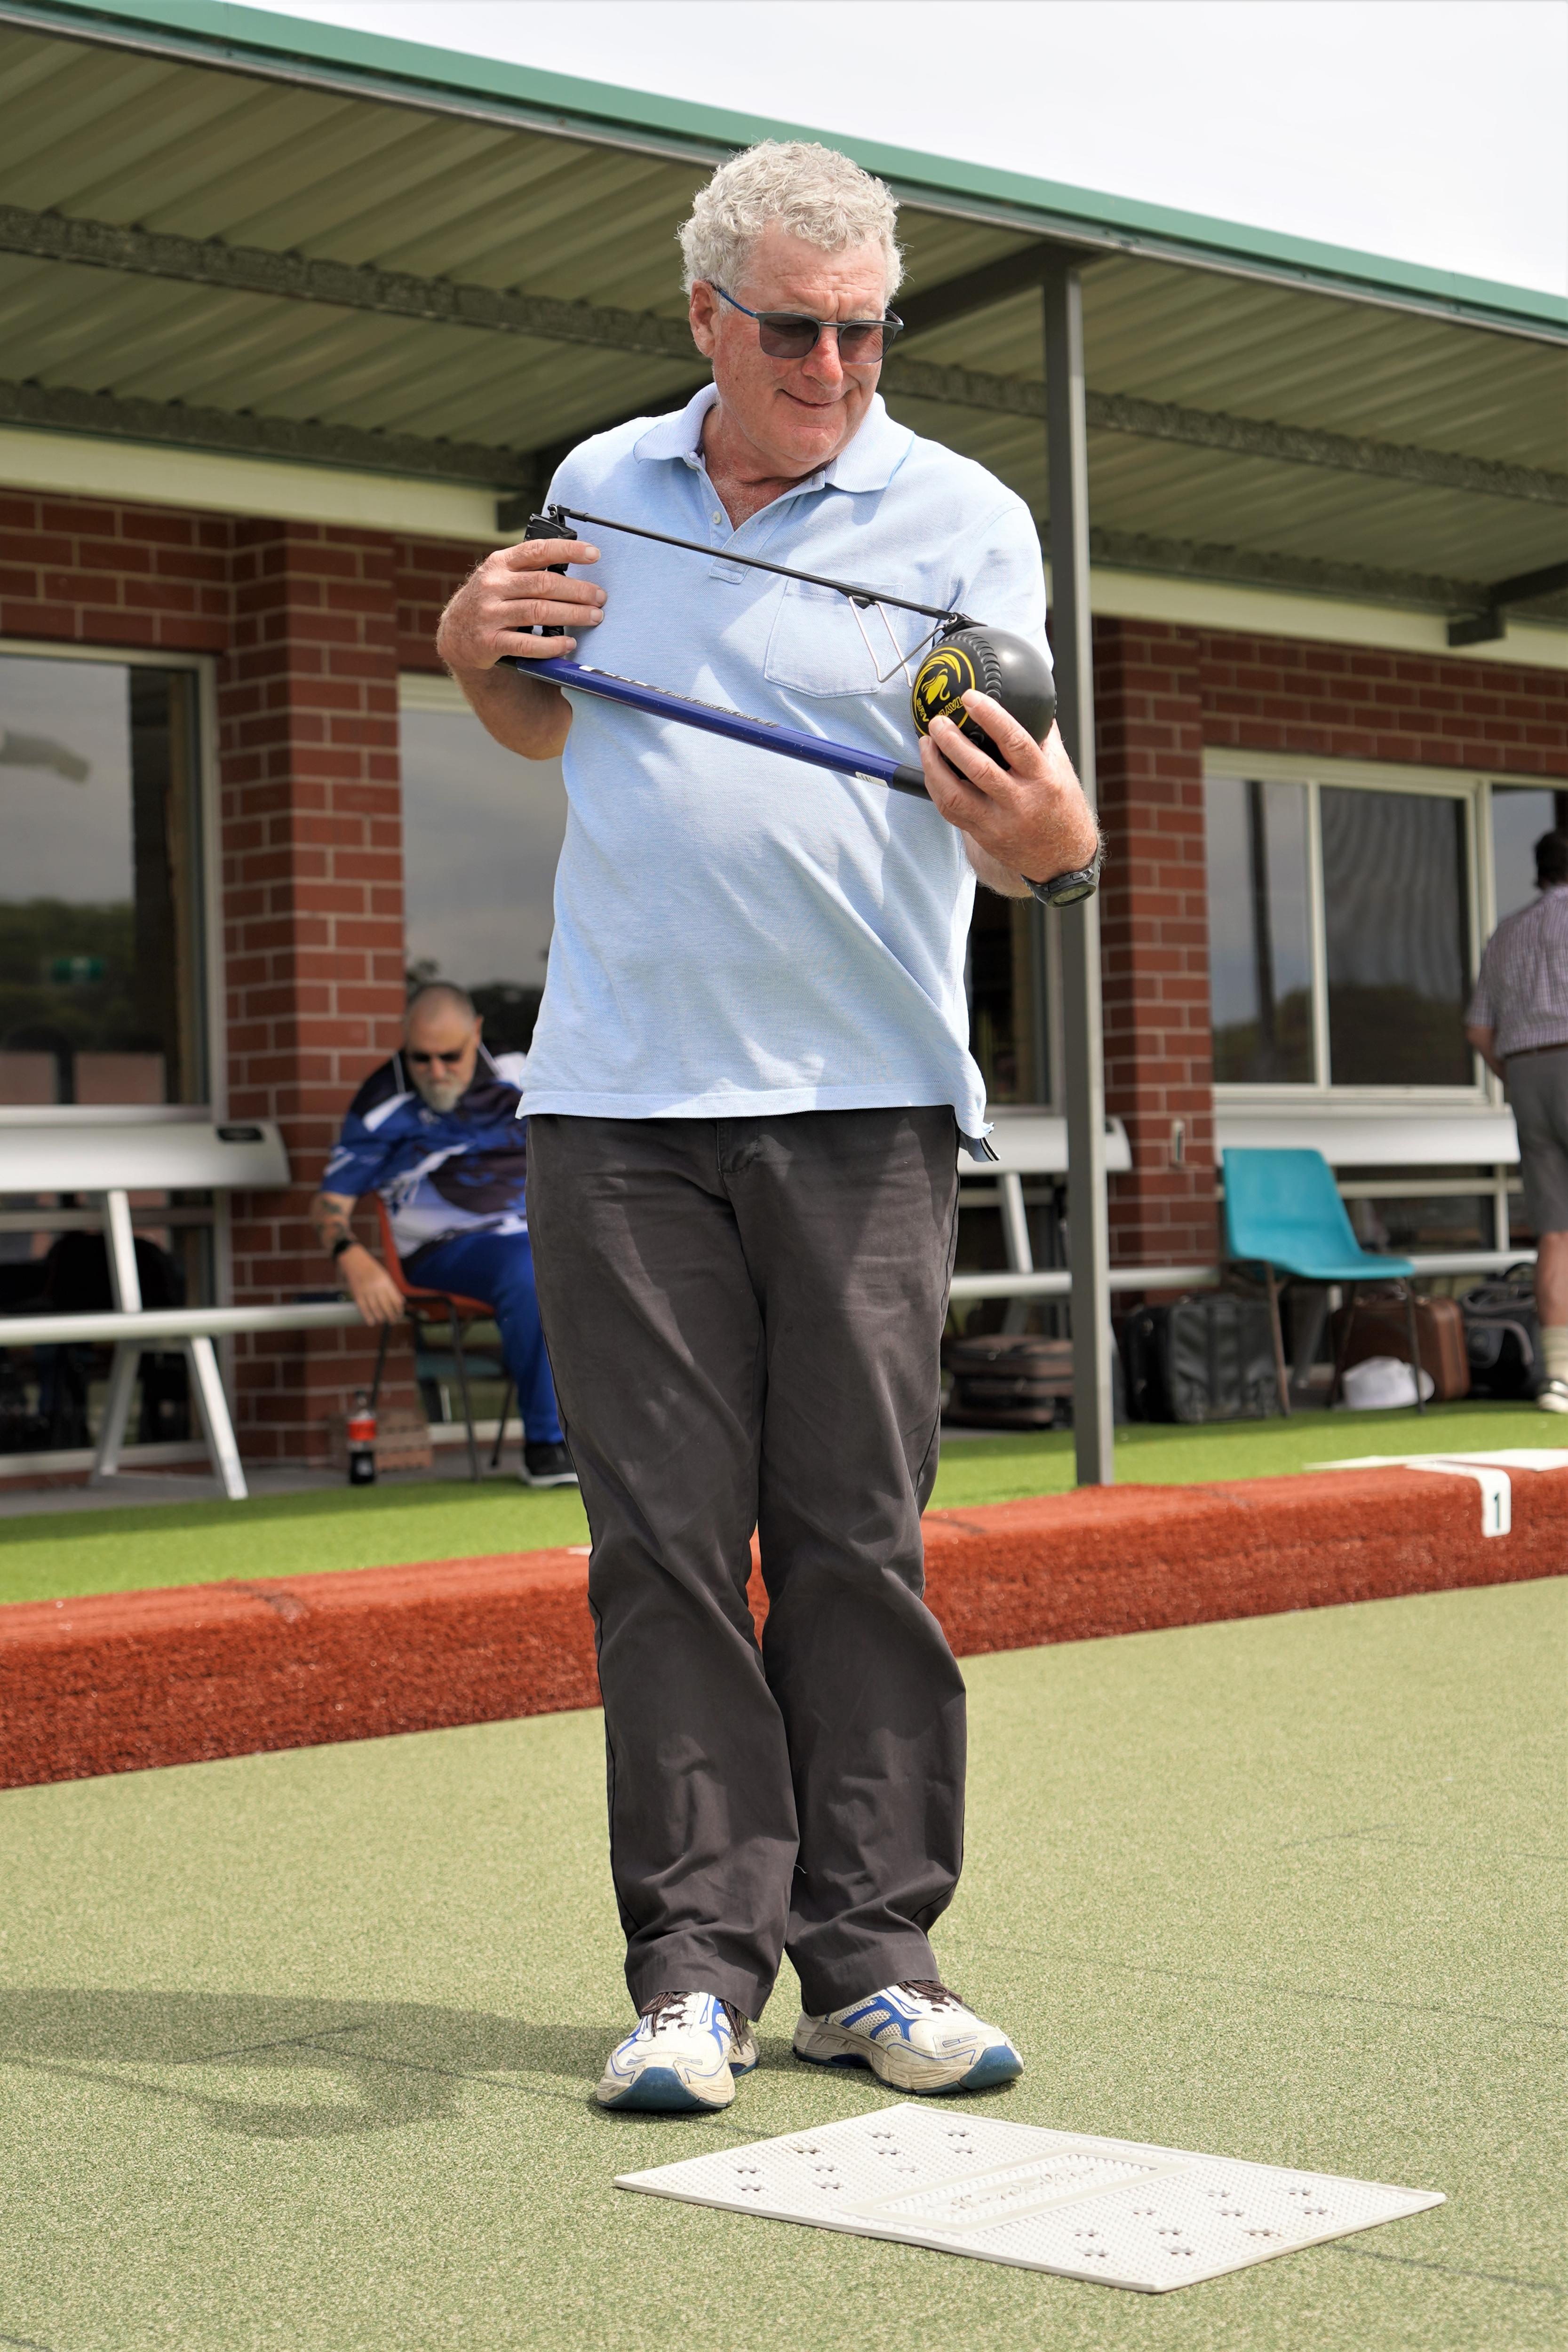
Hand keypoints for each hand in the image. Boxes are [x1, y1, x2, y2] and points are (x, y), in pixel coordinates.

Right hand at [341, 1245, 404, 1326]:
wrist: (354, 1259)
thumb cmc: (371, 1268)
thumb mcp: (385, 1275)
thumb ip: (392, 1289)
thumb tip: (401, 1302)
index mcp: (385, 1281)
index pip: (395, 1299)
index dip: (398, 1309)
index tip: (399, 1314)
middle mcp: (377, 1286)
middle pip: (386, 1305)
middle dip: (391, 1316)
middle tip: (393, 1321)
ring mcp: (366, 1290)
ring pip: (375, 1308)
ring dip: (381, 1317)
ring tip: (383, 1321)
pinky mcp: (356, 1293)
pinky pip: (363, 1308)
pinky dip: (367, 1316)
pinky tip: (371, 1322)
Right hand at [435, 536, 604, 674]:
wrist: (455, 634)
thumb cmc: (488, 602)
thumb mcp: (501, 577)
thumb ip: (528, 569)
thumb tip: (572, 563)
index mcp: (500, 564)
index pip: (537, 551)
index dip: (568, 550)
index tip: (593, 554)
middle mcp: (493, 585)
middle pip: (544, 584)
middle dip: (578, 590)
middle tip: (600, 597)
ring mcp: (489, 613)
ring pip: (539, 611)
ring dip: (572, 614)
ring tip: (594, 617)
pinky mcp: (489, 641)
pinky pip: (527, 643)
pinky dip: (551, 645)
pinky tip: (569, 644)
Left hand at [919, 692, 1098, 885]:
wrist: (1061, 859)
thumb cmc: (1062, 809)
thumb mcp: (1062, 770)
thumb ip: (1045, 738)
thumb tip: (1033, 703)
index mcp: (1043, 779)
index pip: (1015, 742)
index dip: (990, 716)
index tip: (970, 698)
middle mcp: (1020, 802)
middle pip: (978, 769)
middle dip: (951, 742)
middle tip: (938, 722)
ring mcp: (998, 822)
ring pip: (955, 795)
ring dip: (934, 766)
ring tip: (926, 743)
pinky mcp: (982, 835)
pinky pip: (950, 811)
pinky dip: (936, 787)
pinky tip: (931, 769)